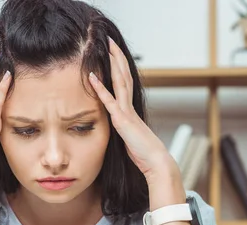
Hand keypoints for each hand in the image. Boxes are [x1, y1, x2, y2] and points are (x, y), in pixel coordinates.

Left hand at [88, 37, 179, 185]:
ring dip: (112, 64)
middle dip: (116, 58)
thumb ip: (123, 129)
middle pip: (123, 76)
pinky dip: (100, 88)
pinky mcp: (122, 121)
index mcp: (130, 109)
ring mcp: (126, 112)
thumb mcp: (130, 138)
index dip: (119, 68)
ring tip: (105, 48)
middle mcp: (129, 106)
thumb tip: (118, 127)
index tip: (113, 54)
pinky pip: (110, 101)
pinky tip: (91, 77)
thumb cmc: (143, 153)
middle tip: (110, 42)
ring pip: (119, 82)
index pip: (125, 83)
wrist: (155, 162)